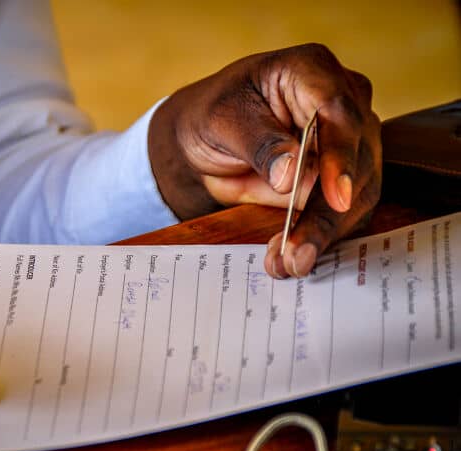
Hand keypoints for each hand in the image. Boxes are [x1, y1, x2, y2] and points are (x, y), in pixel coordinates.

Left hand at [148, 43, 381, 277]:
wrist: (207, 138)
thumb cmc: (212, 115)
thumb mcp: (221, 122)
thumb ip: (259, 144)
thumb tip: (293, 176)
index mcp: (312, 71)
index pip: (339, 112)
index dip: (340, 157)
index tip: (335, 196)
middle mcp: (343, 102)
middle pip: (358, 160)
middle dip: (329, 213)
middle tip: (297, 253)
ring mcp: (348, 142)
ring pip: (357, 194)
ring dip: (324, 234)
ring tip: (288, 264)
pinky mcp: (341, 177)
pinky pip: (343, 212)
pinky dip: (320, 238)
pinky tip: (291, 259)